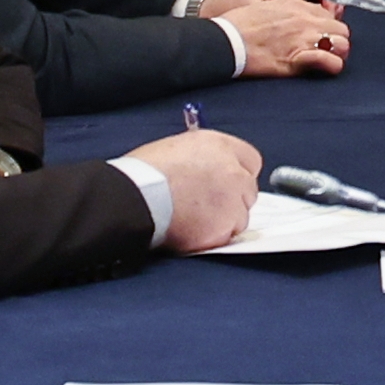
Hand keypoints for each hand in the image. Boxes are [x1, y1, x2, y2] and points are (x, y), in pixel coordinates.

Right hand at [134, 128, 265, 251]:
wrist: (134, 197)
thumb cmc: (144, 173)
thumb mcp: (176, 149)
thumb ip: (202, 159)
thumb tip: (206, 170)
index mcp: (219, 146)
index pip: (250, 161)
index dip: (238, 174)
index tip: (229, 184)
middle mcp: (232, 171)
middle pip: (248, 191)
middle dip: (232, 200)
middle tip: (208, 207)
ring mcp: (231, 201)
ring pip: (240, 217)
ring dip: (223, 221)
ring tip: (193, 220)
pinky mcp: (223, 227)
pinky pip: (226, 237)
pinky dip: (212, 238)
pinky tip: (191, 232)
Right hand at [204, 0, 350, 79]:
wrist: (227, 40)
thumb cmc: (240, 26)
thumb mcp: (265, 6)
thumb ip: (287, 8)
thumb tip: (300, 17)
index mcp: (296, 5)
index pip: (328, 12)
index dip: (327, 25)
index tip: (322, 32)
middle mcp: (305, 19)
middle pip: (340, 27)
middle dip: (336, 38)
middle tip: (325, 48)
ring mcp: (304, 38)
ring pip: (342, 43)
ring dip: (337, 51)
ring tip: (326, 58)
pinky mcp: (299, 58)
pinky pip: (331, 62)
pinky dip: (332, 66)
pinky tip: (325, 68)